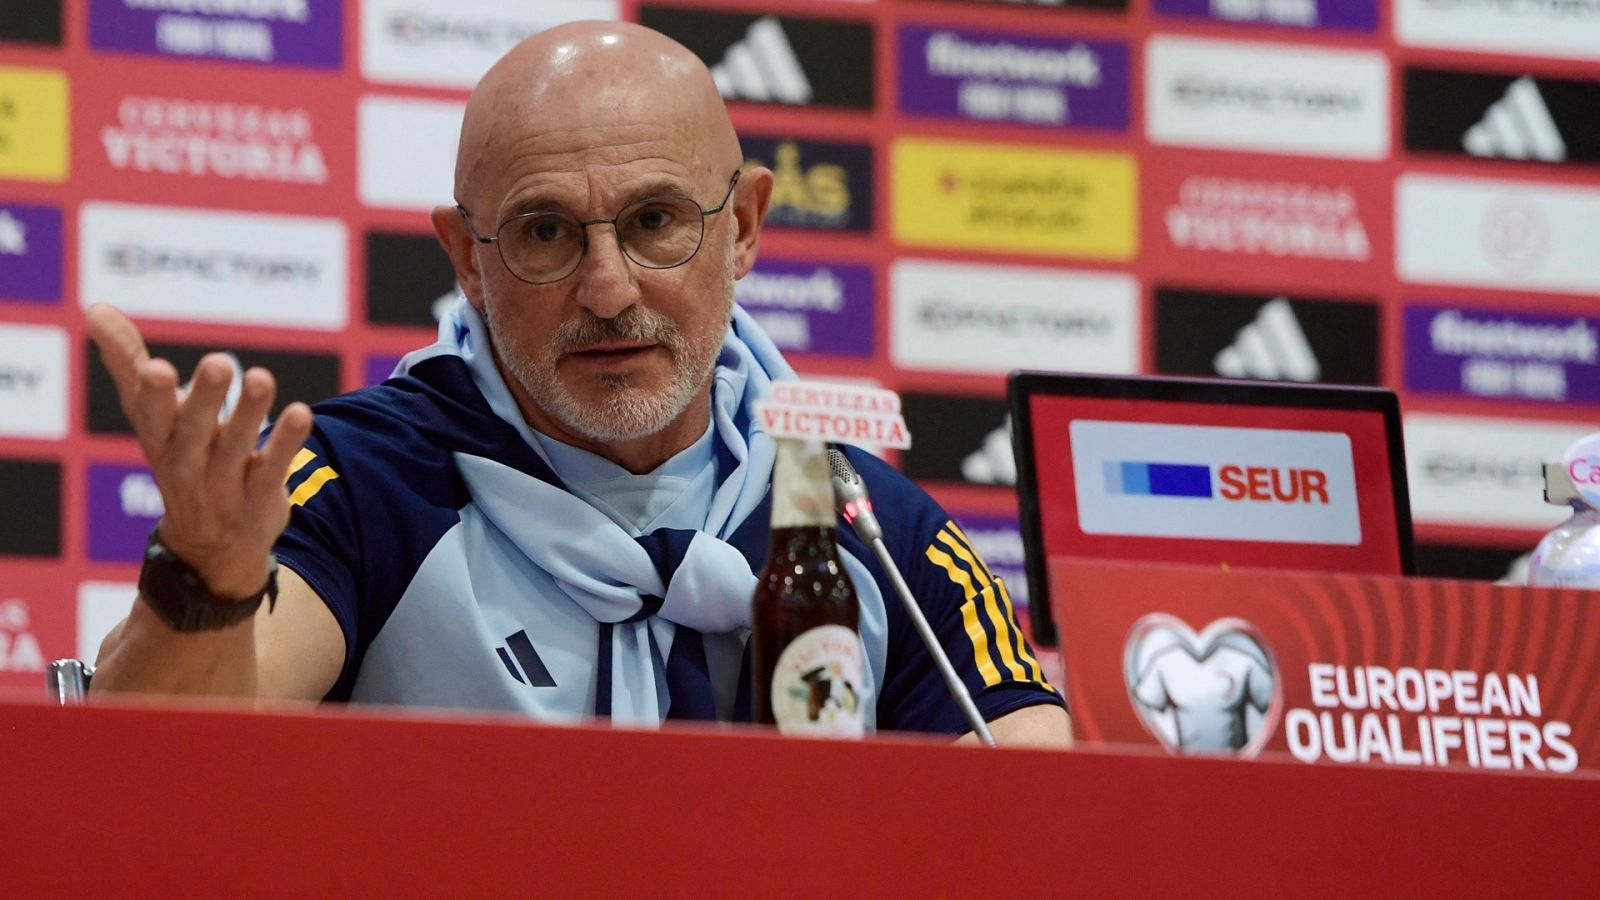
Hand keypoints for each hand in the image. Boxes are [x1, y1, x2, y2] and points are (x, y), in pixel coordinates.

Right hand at [87, 305, 313, 598]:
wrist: (211, 545)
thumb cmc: (179, 456)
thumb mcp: (150, 415)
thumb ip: (126, 362)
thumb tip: (95, 308)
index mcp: (158, 437)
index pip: (150, 415)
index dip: (153, 395)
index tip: (157, 368)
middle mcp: (187, 462)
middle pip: (194, 430)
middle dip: (205, 398)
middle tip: (219, 362)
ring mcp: (223, 483)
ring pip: (235, 447)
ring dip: (250, 413)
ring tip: (261, 378)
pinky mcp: (259, 497)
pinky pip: (272, 469)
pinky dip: (285, 444)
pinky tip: (302, 414)